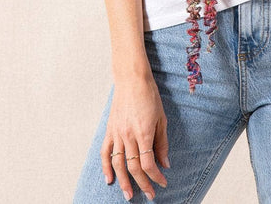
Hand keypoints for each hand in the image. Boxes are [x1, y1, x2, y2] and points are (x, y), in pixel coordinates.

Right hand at [101, 74, 169, 200]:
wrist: (132, 79)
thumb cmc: (150, 95)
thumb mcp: (161, 118)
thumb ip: (162, 142)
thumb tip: (165, 163)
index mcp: (143, 132)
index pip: (148, 163)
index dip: (156, 176)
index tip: (163, 182)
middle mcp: (128, 135)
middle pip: (134, 167)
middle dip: (143, 183)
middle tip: (150, 195)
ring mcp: (117, 133)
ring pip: (118, 164)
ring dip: (123, 182)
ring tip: (129, 195)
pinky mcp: (110, 130)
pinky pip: (105, 152)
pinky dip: (106, 167)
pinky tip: (109, 179)